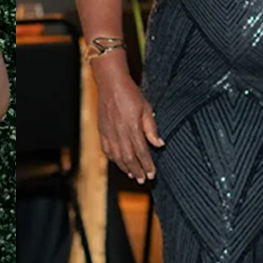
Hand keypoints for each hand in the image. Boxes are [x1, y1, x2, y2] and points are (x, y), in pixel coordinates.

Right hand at [93, 60, 163, 183]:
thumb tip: (160, 144)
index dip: (147, 164)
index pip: (142, 151)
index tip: (152, 173)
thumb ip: (152, 128)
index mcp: (132, 127)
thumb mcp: (146, 108)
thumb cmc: (130, 93)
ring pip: (117, 156)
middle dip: (137, 170)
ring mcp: (109, 132)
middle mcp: (120, 132)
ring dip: (125, 167)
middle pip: (129, 157)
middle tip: (143, 180)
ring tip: (132, 175)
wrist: (110, 83)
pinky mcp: (102, 130)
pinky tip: (118, 162)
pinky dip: (113, 158)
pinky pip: (106, 149)